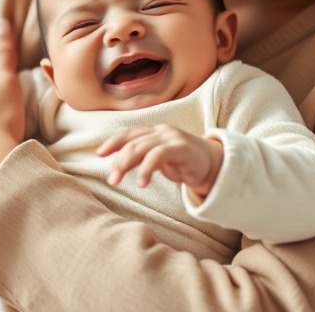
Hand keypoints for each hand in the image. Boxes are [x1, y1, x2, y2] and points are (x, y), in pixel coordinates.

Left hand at [97, 125, 223, 197]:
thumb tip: (119, 163)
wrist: (215, 166)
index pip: (129, 133)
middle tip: (111, 179)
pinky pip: (158, 155)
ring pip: (141, 147)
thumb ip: (143, 157)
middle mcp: (161, 131)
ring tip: (118, 181)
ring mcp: (171, 137)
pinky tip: (142, 183)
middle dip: (118, 160)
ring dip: (126, 165)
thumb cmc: (184, 163)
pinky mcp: (181, 147)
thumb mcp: (160, 159)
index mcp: (154, 132)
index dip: (113, 141)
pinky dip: (146, 169)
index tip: (99, 154)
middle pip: (132, 142)